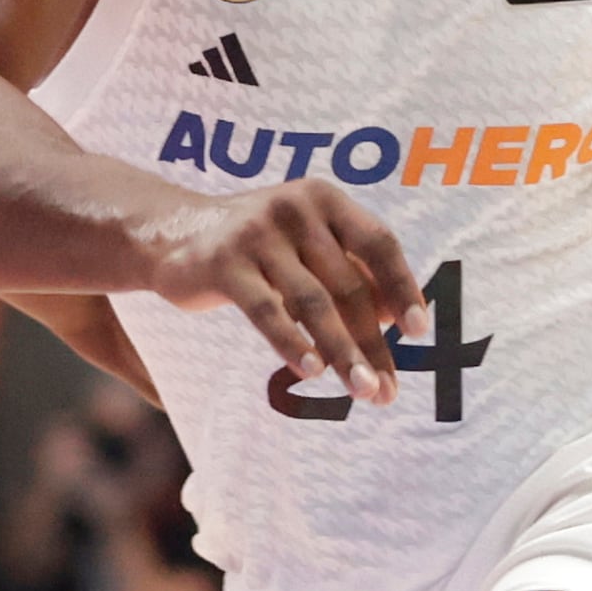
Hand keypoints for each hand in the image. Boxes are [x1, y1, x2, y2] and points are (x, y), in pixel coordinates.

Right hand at [137, 180, 427, 403]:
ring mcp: (257, 233)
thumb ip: (349, 272)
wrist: (172, 234)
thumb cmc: (256, 248)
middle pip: (348, 283)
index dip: (403, 286)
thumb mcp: (306, 247)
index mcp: (325, 200)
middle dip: (372, 342)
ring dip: (343, 352)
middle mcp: (295, 209)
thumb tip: (398, 319)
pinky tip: (311, 372)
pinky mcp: (224, 263)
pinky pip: (267, 310)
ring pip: (313, 302)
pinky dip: (292, 343)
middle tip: (386, 390)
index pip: (378, 242)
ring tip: (363, 390)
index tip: (419, 331)